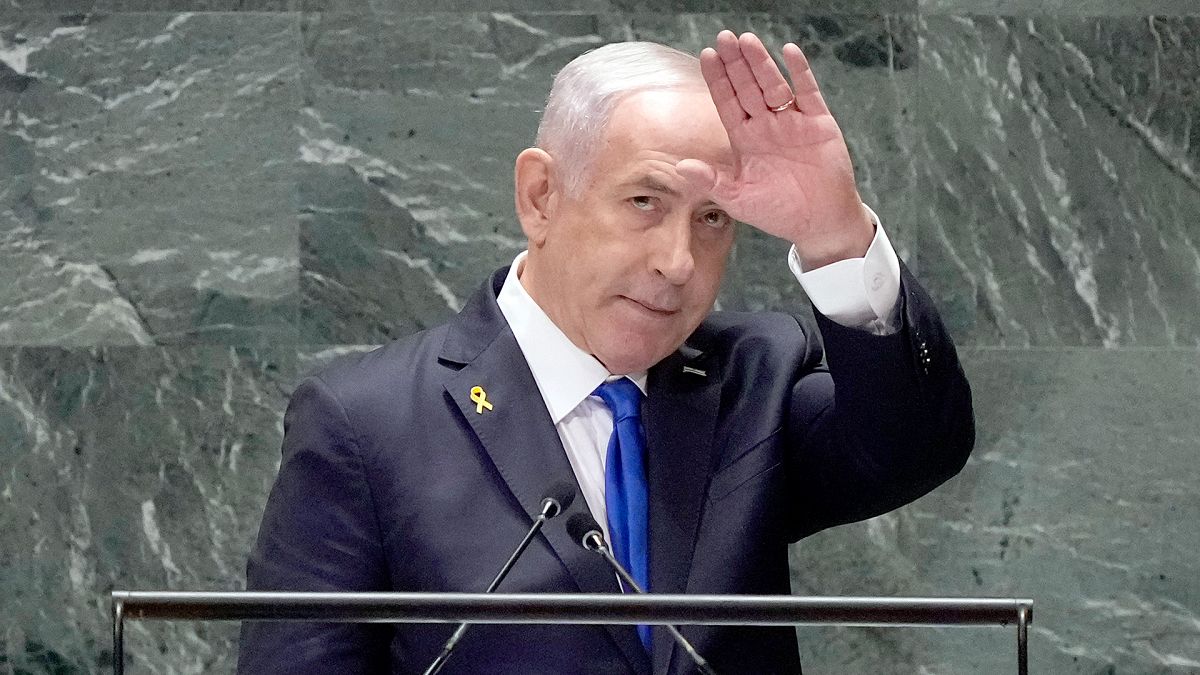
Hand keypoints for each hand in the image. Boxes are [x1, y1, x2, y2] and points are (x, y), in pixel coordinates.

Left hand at [677, 31, 874, 269]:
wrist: (819, 222)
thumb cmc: (778, 212)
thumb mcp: (739, 199)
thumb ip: (711, 182)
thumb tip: (680, 167)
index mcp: (745, 140)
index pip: (727, 103)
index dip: (718, 80)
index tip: (707, 56)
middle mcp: (767, 126)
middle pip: (748, 88)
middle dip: (736, 63)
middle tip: (724, 38)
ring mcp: (793, 122)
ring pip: (774, 85)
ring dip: (761, 64)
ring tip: (748, 41)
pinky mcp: (819, 124)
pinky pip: (809, 93)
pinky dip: (800, 73)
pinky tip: (789, 52)